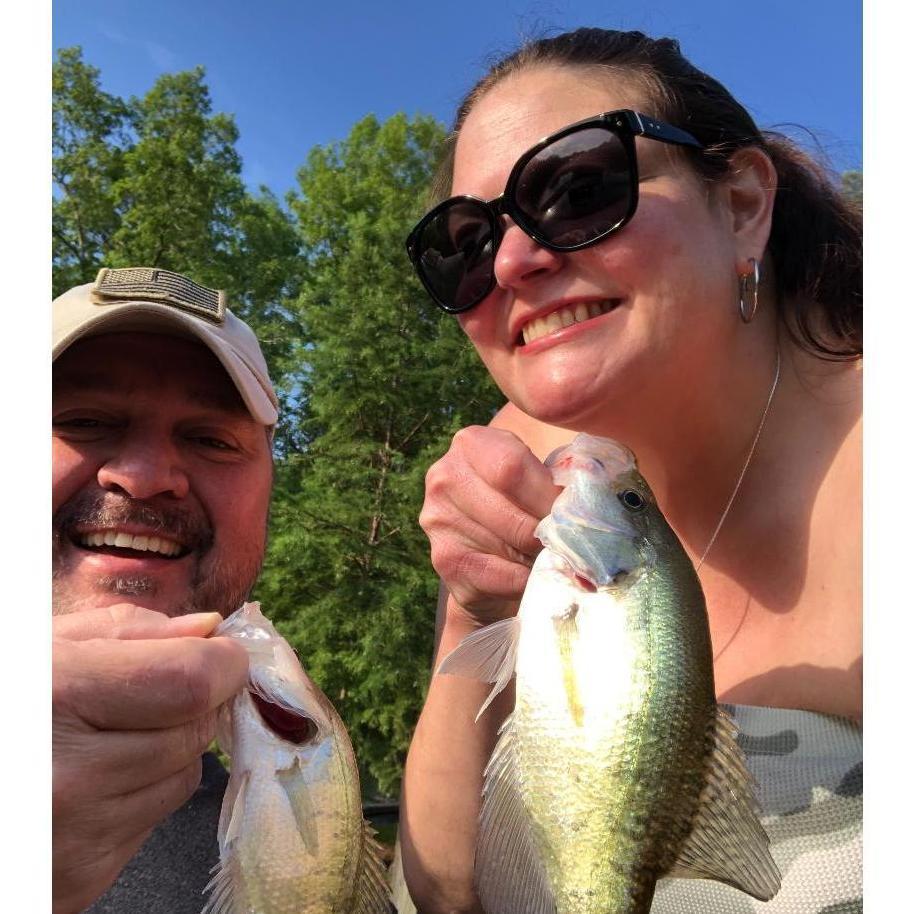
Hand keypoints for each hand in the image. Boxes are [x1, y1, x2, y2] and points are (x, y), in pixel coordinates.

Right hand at [52, 604, 248, 913]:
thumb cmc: (1, 703)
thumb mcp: (45, 645)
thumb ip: (132, 630)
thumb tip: (209, 631)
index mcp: (56, 697)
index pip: (192, 684)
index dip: (220, 663)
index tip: (218, 652)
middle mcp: (66, 777)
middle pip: (196, 731)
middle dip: (194, 704)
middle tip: (149, 693)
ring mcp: (74, 839)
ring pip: (185, 777)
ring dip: (169, 751)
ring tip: (107, 738)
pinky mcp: (80, 883)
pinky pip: (154, 821)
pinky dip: (140, 795)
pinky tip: (92, 782)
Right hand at [419, 426, 559, 622]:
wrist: (486, 557)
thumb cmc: (520, 506)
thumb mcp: (536, 478)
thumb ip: (556, 479)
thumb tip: (584, 505)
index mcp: (471, 444)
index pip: (512, 467)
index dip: (546, 496)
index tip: (568, 514)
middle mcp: (445, 476)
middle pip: (510, 511)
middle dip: (545, 531)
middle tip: (564, 542)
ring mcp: (438, 519)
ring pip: (507, 545)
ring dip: (536, 556)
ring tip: (545, 555)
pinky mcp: (443, 559)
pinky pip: (499, 574)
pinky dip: (524, 579)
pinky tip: (528, 574)